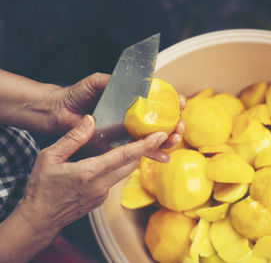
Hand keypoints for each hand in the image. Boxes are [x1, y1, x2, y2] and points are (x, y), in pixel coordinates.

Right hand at [15, 115, 168, 243]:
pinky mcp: (101, 199)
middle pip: (131, 164)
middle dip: (143, 149)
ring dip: (131, 158)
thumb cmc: (41, 188)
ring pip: (125, 172)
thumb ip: (72, 138)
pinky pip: (115, 180)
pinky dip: (118, 168)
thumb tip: (90, 120)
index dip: (145, 145)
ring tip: (136, 143)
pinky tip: (112, 160)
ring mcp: (102, 194)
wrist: (39, 219)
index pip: (124, 156)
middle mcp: (101, 185)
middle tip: (152, 134)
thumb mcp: (49, 157)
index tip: (161, 136)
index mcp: (89, 172)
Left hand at [50, 72, 185, 147]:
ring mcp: (129, 132)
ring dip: (169, 140)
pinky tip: (164, 157)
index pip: (159, 101)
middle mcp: (135, 117)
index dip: (173, 102)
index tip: (179, 102)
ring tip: (174, 140)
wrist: (61, 111)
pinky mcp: (120, 146)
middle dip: (176, 124)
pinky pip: (139, 152)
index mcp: (133, 100)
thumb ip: (113, 80)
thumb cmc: (79, 94)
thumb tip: (133, 83)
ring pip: (155, 138)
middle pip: (163, 121)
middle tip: (179, 126)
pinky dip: (153, 154)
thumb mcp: (97, 82)